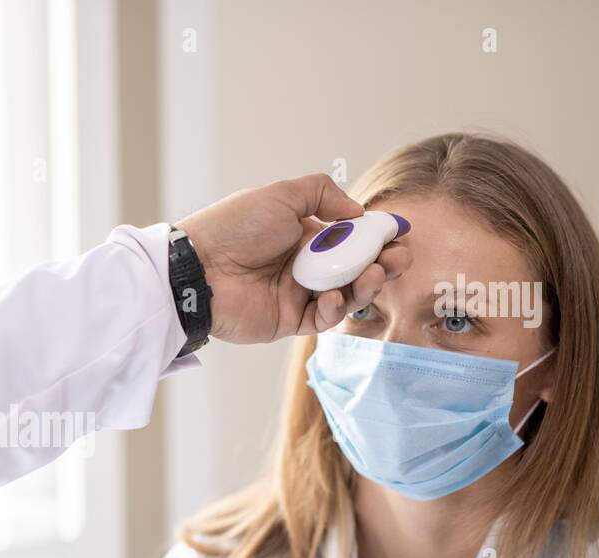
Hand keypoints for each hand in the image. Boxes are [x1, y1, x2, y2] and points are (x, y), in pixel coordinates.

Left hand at [177, 174, 410, 343]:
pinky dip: (333, 309)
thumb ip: (323, 194)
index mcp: (302, 234)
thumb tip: (358, 211)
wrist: (199, 268)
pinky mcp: (287, 321)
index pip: (350, 238)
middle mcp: (302, 265)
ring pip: (344, 295)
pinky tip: (334, 296)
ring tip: (375, 274)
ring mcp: (296, 295)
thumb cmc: (234, 227)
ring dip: (365, 286)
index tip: (399, 233)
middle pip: (354, 268)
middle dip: (382, 263)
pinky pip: (320, 319)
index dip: (376, 237)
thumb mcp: (281, 196)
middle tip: (399, 259)